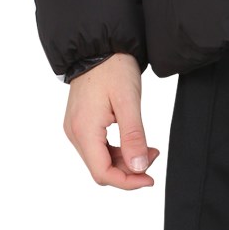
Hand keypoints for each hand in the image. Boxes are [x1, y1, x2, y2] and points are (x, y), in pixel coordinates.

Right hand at [63, 53, 158, 189]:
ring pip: (100, 160)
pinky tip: (134, 142)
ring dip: (125, 160)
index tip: (149, 179)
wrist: (99, 47)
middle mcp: (75, 133)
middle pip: (101, 169)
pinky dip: (117, 150)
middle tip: (153, 155)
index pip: (102, 173)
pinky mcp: (81, 124)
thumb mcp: (129, 102)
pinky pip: (98, 148)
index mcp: (84, 130)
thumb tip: (138, 168)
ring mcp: (76, 129)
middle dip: (129, 170)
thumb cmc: (113, 69)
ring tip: (148, 148)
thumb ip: (133, 137)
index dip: (127, 182)